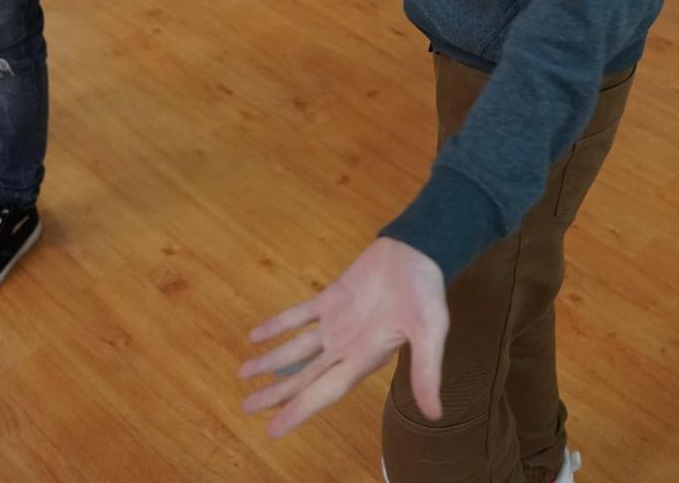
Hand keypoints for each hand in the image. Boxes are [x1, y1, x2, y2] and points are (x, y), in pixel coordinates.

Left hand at [240, 237, 448, 438]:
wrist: (419, 248)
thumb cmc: (425, 292)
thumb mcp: (431, 331)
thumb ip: (426, 370)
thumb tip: (435, 414)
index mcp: (365, 359)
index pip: (326, 392)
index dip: (300, 411)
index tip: (273, 430)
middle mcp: (346, 346)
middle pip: (305, 377)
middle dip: (278, 394)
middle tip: (247, 408)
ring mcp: (337, 322)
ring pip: (298, 349)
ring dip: (272, 362)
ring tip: (244, 374)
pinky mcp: (332, 297)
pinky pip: (299, 315)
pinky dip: (278, 325)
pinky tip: (256, 335)